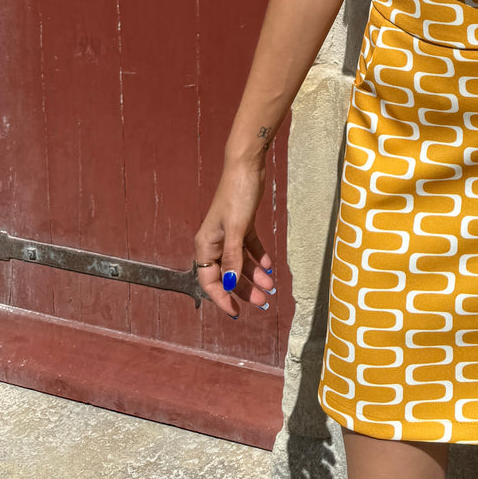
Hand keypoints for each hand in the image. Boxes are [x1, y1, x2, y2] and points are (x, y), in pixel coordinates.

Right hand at [194, 160, 275, 318]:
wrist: (247, 166)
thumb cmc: (238, 195)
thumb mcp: (237, 229)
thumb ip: (233, 258)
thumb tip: (230, 285)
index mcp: (206, 245)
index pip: (210, 280)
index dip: (222, 298)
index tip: (236, 312)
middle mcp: (215, 242)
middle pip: (228, 274)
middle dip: (245, 289)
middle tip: (264, 302)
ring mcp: (229, 234)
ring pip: (240, 262)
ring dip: (254, 275)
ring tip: (271, 287)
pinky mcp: (242, 225)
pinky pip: (249, 248)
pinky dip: (259, 257)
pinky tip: (270, 266)